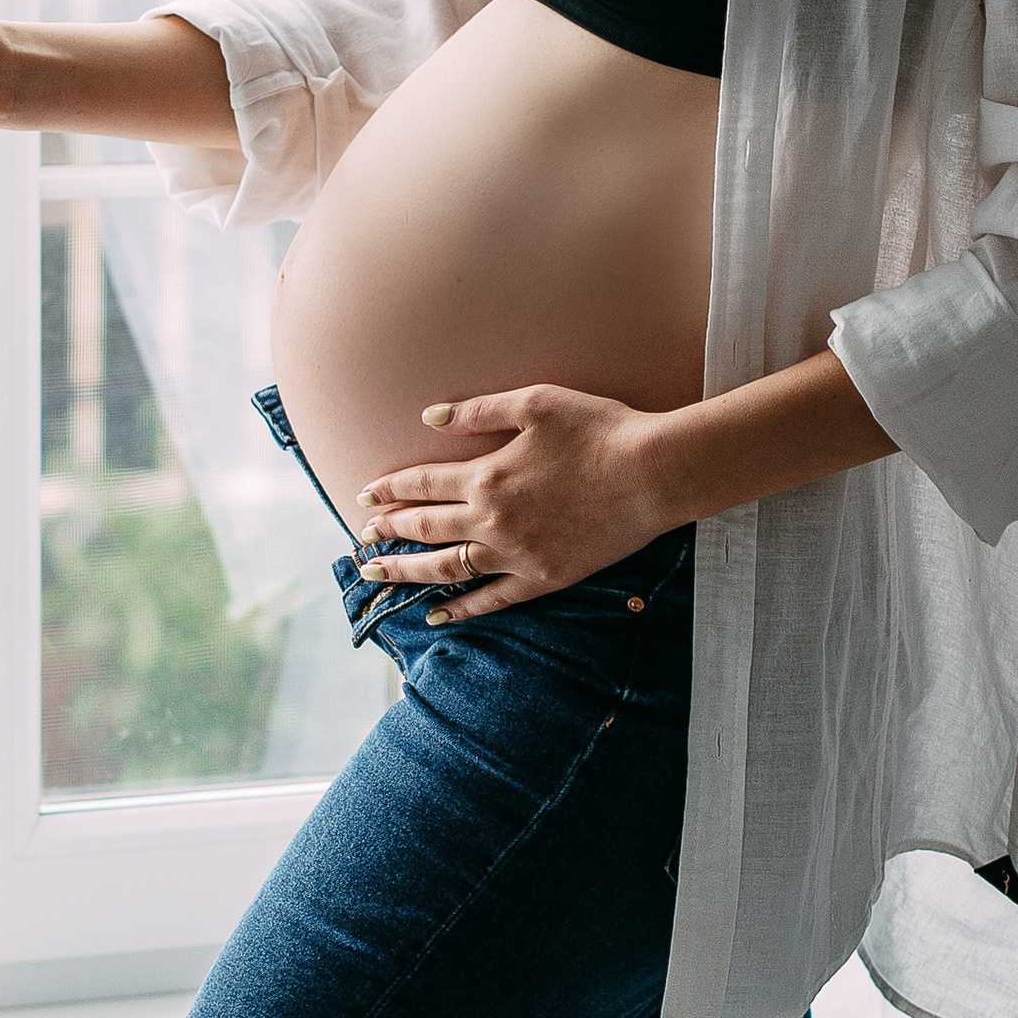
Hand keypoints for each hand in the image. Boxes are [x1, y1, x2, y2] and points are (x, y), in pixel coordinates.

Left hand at [356, 387, 677, 622]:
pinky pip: (492, 600)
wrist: (655, 474)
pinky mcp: (544, 577)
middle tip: (362, 534)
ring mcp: (517, 555)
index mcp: (487, 476)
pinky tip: (435, 614)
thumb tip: (429, 415)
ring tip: (376, 573)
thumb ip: (478, 411)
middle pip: (425, 529)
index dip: (390, 489)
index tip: (364, 495)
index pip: (422, 484)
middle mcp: (492, 520)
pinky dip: (461, 609)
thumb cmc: (600, 429)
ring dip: (406, 572)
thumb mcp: (536, 403)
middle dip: (388, 530)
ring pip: (447, 568)